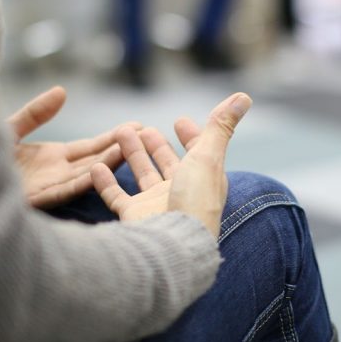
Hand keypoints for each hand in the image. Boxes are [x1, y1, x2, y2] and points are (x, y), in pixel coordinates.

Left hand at [9, 86, 135, 207]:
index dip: (112, 138)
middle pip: (94, 161)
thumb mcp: (11, 128)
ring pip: (84, 176)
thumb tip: (62, 90)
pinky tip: (99, 172)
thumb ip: (35, 113)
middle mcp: (56, 174)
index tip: (137, 127)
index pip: (90, 148)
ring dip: (105, 165)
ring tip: (129, 151)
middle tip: (146, 138)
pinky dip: (81, 183)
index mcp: (51, 157)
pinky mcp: (35, 200)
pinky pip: (62, 192)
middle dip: (119, 150)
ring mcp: (48, 188)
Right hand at [91, 93, 252, 237]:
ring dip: (131, 154)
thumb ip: (221, 126)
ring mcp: (156, 206)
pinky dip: (106, 182)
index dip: (191, 136)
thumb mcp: (209, 156)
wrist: (171, 245)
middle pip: (166, 163)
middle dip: (156, 145)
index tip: (179, 120)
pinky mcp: (134, 217)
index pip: (198, 153)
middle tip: (142, 127)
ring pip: (142, 175)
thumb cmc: (194, 201)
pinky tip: (96, 165)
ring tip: (120, 132)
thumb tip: (244, 97)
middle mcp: (181, 193)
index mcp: (203, 180)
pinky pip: (116, 197)